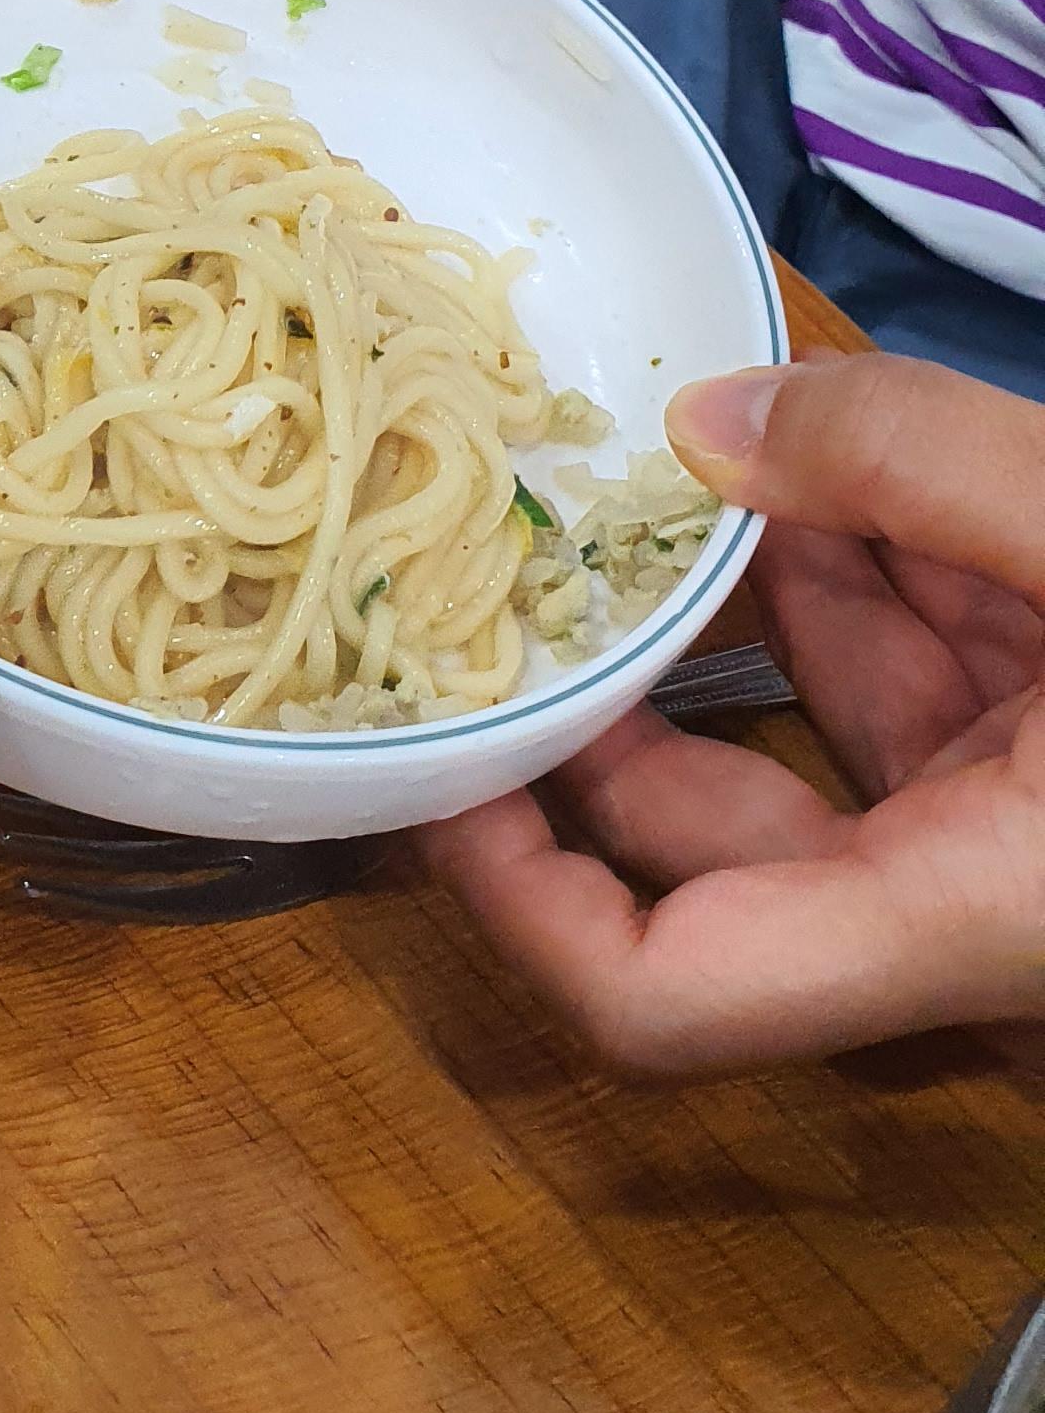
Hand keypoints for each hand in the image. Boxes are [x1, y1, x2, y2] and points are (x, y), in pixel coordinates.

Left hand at [426, 357, 1044, 1074]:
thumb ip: (918, 462)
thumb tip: (704, 418)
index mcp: (961, 922)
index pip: (660, 993)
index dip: (511, 900)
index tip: (427, 762)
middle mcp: (966, 915)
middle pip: (710, 834)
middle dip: (612, 682)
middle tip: (504, 549)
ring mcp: (1008, 846)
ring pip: (818, 739)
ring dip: (739, 592)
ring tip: (652, 451)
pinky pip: (917, 691)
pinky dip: (862, 574)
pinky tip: (817, 448)